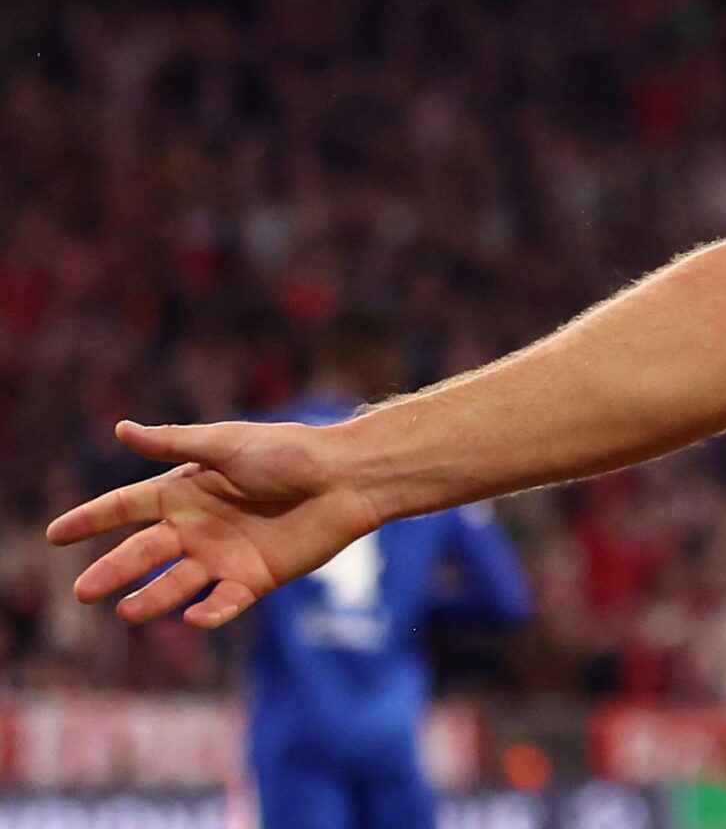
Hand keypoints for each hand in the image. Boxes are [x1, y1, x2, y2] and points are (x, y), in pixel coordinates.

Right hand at [46, 419, 386, 629]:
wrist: (349, 477)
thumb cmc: (290, 451)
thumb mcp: (227, 444)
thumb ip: (174, 445)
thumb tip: (121, 429)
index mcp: (186, 491)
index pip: (126, 507)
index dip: (91, 519)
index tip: (54, 534)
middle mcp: (198, 526)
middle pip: (142, 553)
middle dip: (111, 571)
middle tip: (82, 592)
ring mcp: (224, 555)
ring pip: (175, 585)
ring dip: (151, 600)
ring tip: (126, 612)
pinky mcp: (255, 578)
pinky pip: (224, 603)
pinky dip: (209, 613)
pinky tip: (194, 617)